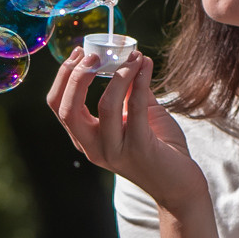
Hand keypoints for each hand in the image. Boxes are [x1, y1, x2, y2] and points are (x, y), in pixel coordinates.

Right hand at [46, 48, 211, 216]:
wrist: (179, 186)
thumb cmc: (159, 149)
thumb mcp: (138, 116)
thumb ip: (128, 91)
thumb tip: (128, 56)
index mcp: (86, 138)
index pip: (59, 106)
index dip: (63, 76)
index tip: (79, 52)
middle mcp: (94, 147)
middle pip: (67, 109)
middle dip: (76, 76)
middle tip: (93, 52)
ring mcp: (115, 151)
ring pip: (104, 105)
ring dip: (119, 74)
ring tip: (133, 55)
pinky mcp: (139, 150)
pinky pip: (135, 108)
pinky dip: (139, 80)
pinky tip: (146, 65)